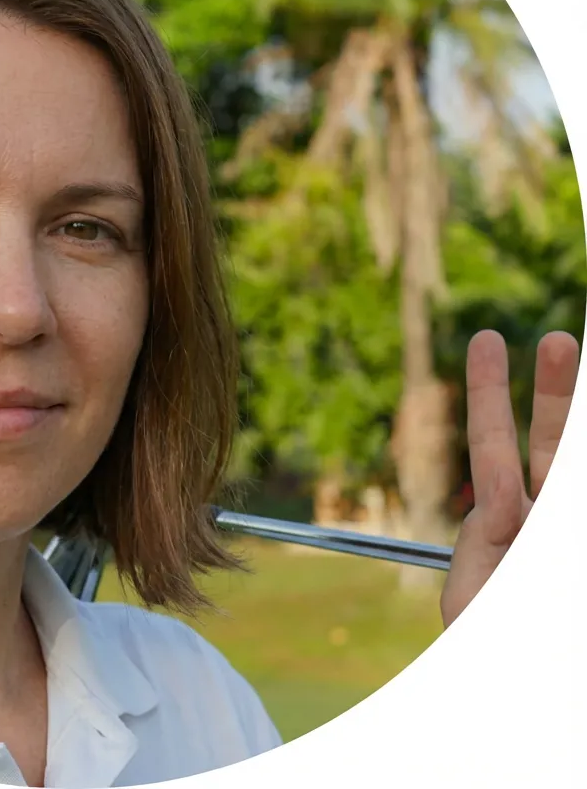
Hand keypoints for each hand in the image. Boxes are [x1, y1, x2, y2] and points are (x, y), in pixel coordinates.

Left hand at [440, 329, 578, 627]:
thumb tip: (503, 494)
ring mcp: (565, 531)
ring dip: (578, 416)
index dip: (489, 392)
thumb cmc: (487, 653)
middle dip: (557, 391)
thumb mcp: (471, 604)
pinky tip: (574, 445)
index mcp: (501, 527)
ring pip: (573, 465)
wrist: (538, 707)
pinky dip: (574, 461)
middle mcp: (542, 522)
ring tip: (582, 350)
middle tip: (558, 339)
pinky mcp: (578, 545)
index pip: (494, 445)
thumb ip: (482, 547)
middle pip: (552, 444)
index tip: (489, 341)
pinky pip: (577, 494)